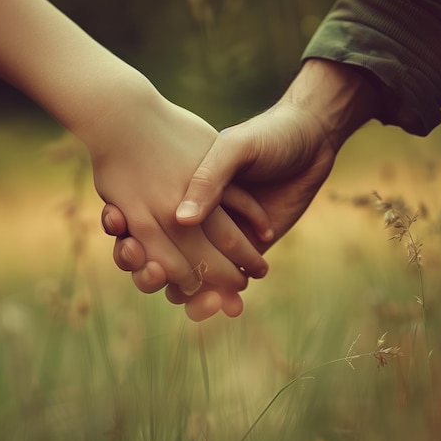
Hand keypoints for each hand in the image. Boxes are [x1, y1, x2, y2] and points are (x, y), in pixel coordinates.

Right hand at [103, 59, 380, 306]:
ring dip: (187, 293)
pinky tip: (220, 304)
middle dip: (150, 273)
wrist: (311, 138)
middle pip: (160, 256)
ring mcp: (220, 235)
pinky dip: (220, 295)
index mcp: (182, 189)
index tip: (129, 249)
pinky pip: (227, 279)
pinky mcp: (247, 249)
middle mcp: (197, 216)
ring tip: (188, 296)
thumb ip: (209, 179)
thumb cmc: (269, 136)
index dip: (135, 240)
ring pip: (190, 275)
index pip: (147, 225)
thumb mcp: (234, 148)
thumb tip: (183, 221)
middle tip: (151, 274)